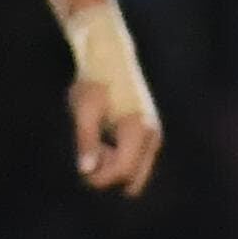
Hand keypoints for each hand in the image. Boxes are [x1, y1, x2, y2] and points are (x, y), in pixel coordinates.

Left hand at [70, 76, 161, 196]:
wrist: (111, 59)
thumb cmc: (94, 83)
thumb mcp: (84, 111)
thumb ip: (86, 141)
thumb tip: (86, 171)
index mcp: (138, 130)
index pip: (122, 172)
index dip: (99, 176)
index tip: (83, 161)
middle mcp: (152, 136)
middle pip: (133, 178)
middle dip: (108, 174)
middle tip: (91, 151)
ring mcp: (154, 136)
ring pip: (135, 172)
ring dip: (113, 166)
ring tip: (97, 142)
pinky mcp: (150, 135)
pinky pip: (136, 161)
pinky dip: (119, 158)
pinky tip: (105, 141)